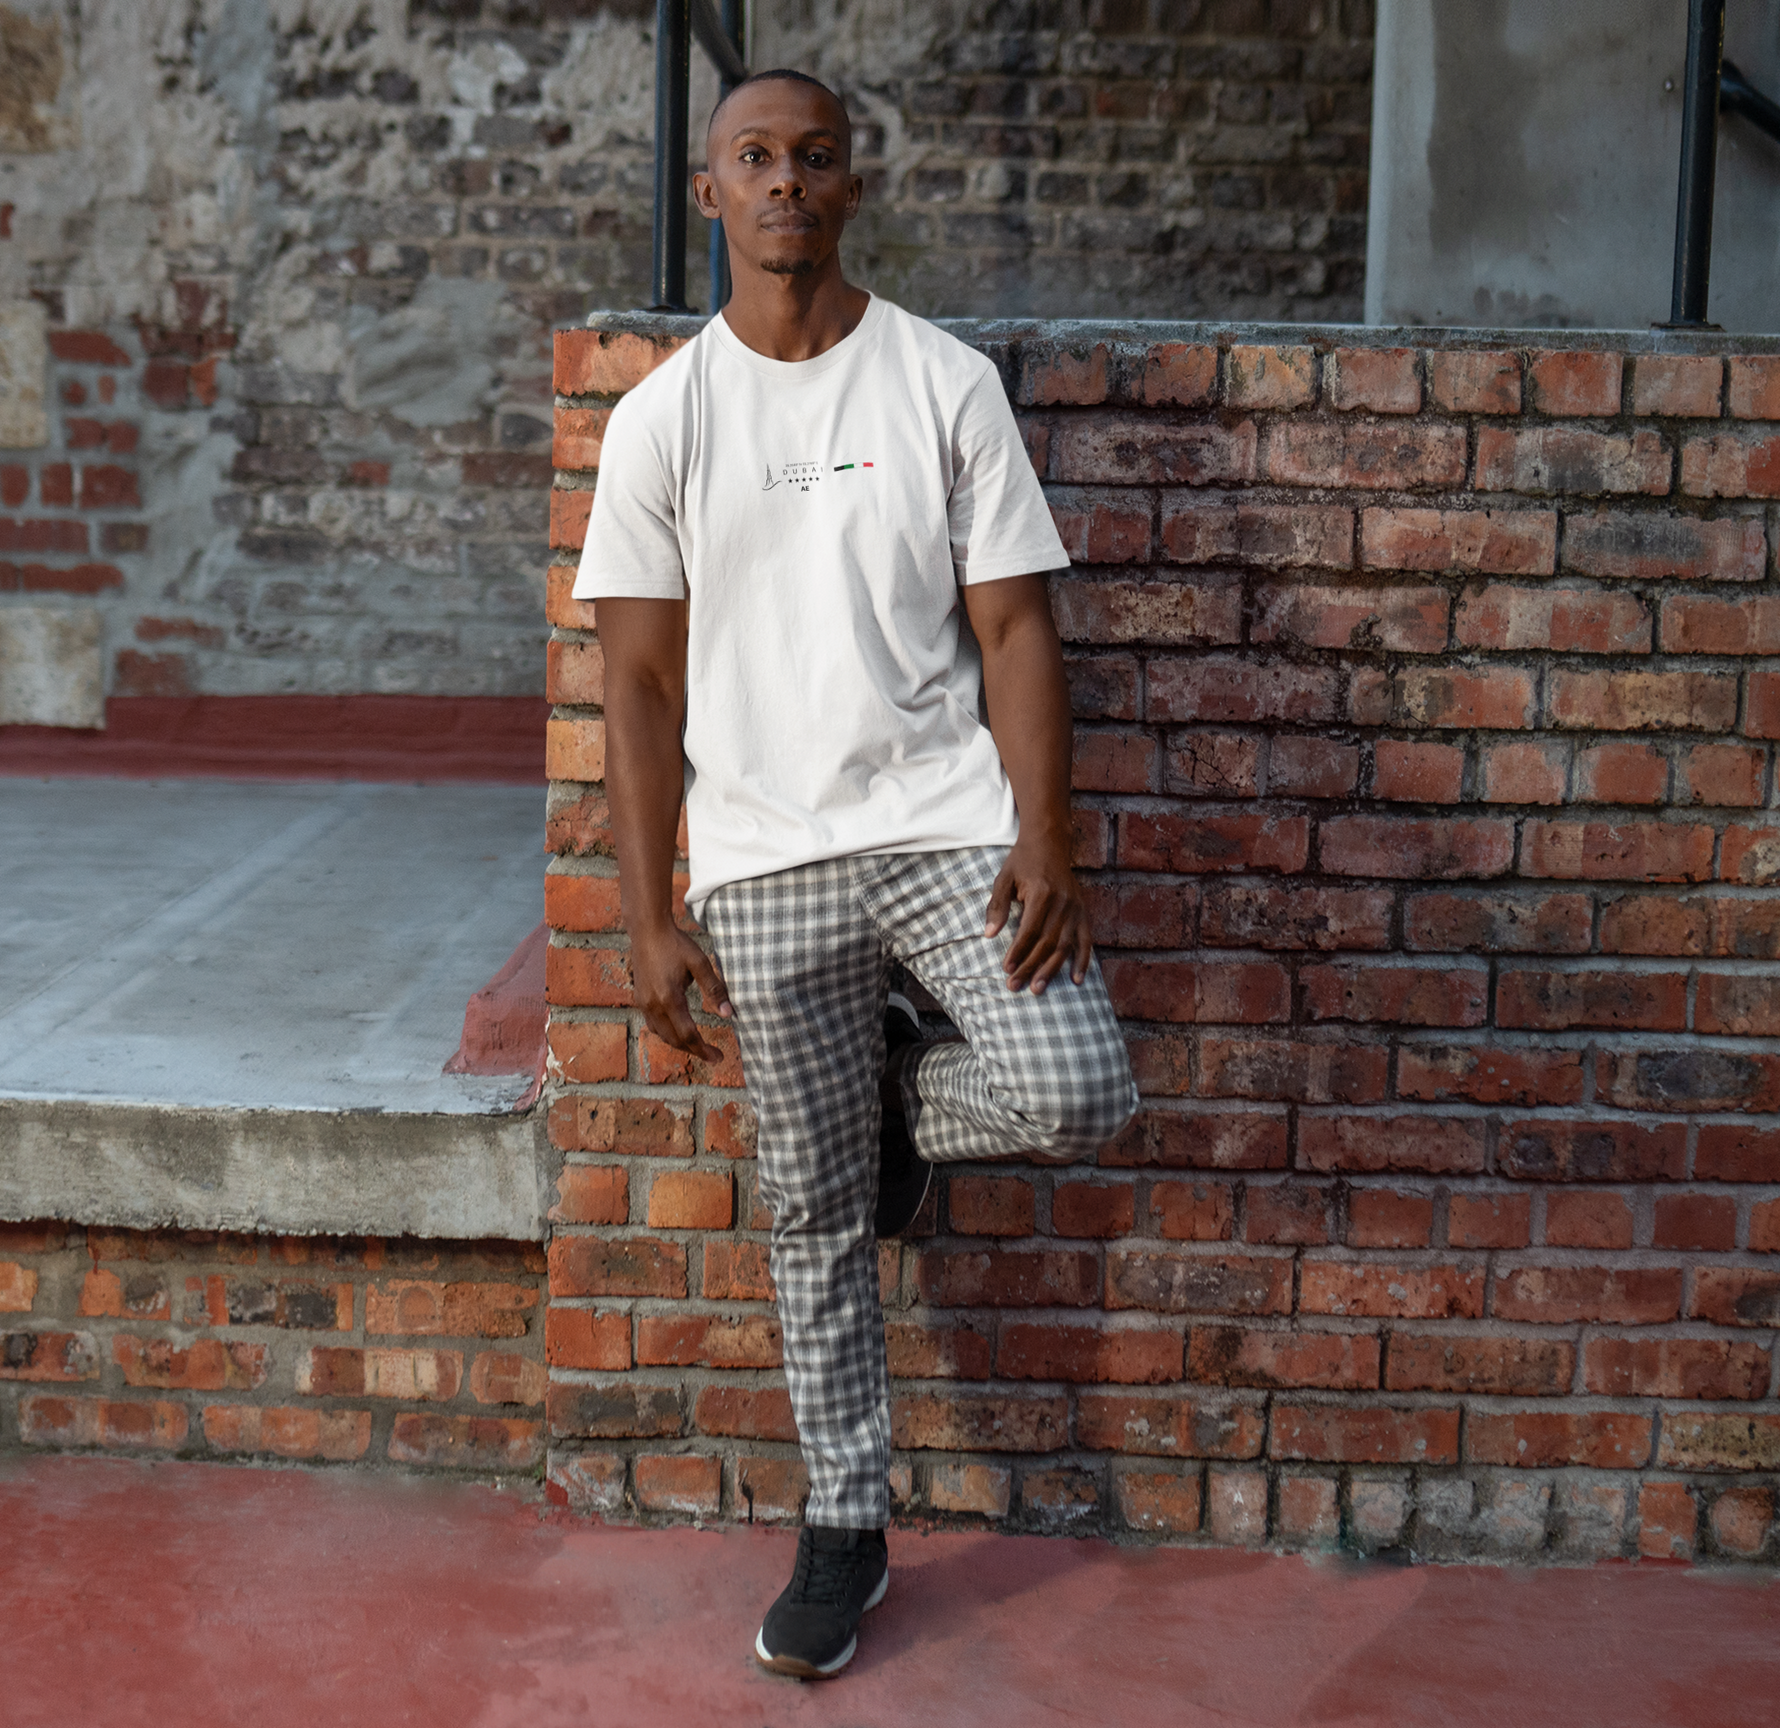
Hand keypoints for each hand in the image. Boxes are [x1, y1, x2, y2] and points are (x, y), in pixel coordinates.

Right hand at [629, 923, 732, 1061]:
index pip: (688, 1035)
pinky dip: (668, 1033)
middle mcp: (653, 1005)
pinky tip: (678, 1030)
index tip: (718, 1057)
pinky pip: (653, 1025)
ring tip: (698, 1045)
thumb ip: (715, 989)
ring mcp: (644, 1003)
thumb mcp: (700, 963)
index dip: (704, 1050)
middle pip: (674, 1040)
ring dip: (680, 1044)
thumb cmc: (675, 944)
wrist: (647, 930)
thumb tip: (729, 1014)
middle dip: (694, 1051)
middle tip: (713, 1055)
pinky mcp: (640, 999)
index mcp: (669, 998)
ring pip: (662, 1035)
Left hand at [984, 834, 1092, 994]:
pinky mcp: (1083, 911)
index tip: (1006, 969)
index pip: (1029, 931)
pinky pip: (1085, 940)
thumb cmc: (1022, 861)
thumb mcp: (1004, 878)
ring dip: (1051, 970)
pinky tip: (1076, 980)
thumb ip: (997, 906)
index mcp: (1042, 894)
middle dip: (1030, 967)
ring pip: (1065, 946)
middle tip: (1015, 986)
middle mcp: (1063, 903)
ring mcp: (1076, 908)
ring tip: (1037, 989)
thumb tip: (988, 935)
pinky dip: (1083, 961)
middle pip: (1047, 943)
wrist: (1050, 842)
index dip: (1018, 952)